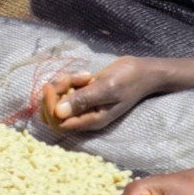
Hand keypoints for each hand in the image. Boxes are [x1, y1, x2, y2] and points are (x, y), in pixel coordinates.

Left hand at [35, 57, 172, 133]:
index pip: (57, 122)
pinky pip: (66, 91)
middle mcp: (84, 116)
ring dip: (64, 84)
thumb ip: (84, 99)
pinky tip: (86, 74)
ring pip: (58, 99)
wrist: (144, 72)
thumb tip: (58, 112)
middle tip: (69, 78)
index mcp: (90, 121)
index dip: (49, 106)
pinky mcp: (84, 95)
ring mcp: (84, 106)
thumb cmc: (129, 80)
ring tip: (85, 75)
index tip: (52, 87)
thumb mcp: (108, 88)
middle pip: (53, 113)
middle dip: (55, 93)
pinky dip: (70, 80)